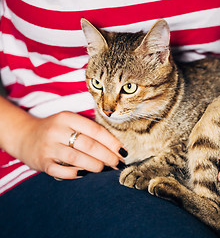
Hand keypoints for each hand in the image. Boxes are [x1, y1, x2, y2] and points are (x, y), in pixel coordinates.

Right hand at [11, 111, 125, 178]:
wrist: (24, 135)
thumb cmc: (56, 130)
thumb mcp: (70, 122)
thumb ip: (89, 130)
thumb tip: (115, 147)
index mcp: (67, 118)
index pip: (95, 130)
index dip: (112, 142)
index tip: (123, 151)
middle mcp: (57, 131)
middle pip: (89, 145)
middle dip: (107, 156)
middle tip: (118, 163)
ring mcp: (48, 147)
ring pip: (77, 159)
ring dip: (95, 165)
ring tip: (105, 168)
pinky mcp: (42, 163)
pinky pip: (62, 171)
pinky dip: (77, 173)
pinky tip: (85, 173)